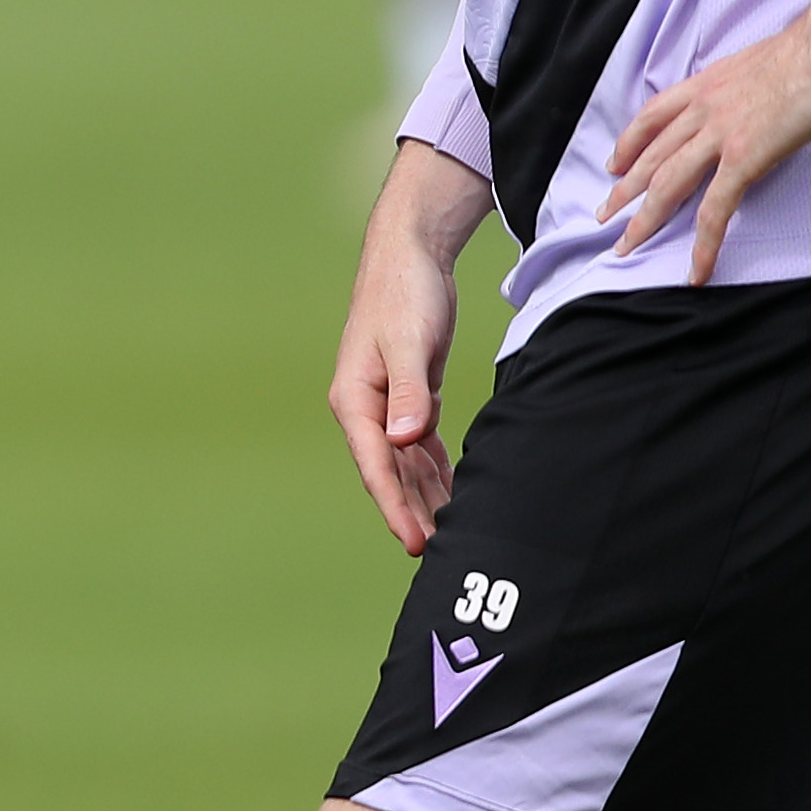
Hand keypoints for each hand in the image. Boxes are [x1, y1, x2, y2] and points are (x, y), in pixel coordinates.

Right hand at [331, 142, 487, 552]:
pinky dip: (437, 473)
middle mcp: (367, 408)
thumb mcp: (408, 341)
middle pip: (389, 474)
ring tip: (454, 537)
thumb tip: (402, 440)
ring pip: (406, 466)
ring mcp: (389, 405)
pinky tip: (456, 496)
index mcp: (355, 399)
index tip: (416, 543)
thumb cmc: (404, 292)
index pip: (375, 465)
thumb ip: (409, 392)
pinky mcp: (412, 397)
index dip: (394, 507)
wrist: (410, 253)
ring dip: (426, 499)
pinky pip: (421, 448)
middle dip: (412, 514)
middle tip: (443, 557)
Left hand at [599, 0, 810, 283]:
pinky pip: (715, 210)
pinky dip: (703, 244)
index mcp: (704, 84)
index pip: (652, 117)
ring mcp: (719, 135)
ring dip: (644, 220)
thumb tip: (745, 102)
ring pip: (668, 185)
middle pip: (650, 156)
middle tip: (603, 215)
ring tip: (625, 246)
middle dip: (623, 189)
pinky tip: (696, 270)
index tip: (614, 164)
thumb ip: (739, 87)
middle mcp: (701, 110)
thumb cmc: (808, 52)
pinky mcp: (745, 159)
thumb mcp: (756, 65)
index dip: (628, 143)